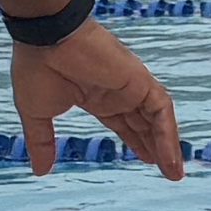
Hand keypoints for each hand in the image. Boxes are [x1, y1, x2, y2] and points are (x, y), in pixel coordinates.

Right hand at [12, 13, 183, 178]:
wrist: (45, 37)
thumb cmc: (37, 67)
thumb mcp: (36, 114)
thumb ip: (42, 143)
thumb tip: (40, 170)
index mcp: (95, 96)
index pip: (122, 122)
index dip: (134, 140)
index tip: (145, 157)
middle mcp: (117, 91)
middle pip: (143, 123)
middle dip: (155, 146)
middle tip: (168, 172)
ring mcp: (130, 85)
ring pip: (157, 118)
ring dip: (166, 145)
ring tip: (174, 173)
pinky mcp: (140, 80)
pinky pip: (162, 110)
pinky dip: (168, 134)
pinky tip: (169, 159)